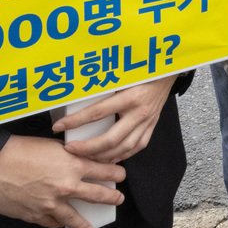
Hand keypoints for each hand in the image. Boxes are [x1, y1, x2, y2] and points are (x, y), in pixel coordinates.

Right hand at [0, 135, 125, 227]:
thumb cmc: (19, 150)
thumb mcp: (51, 146)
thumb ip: (68, 156)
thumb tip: (79, 161)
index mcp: (73, 165)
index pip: (104, 170)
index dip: (115, 173)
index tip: (121, 175)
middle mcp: (66, 186)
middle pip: (98, 195)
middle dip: (111, 198)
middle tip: (118, 199)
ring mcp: (52, 203)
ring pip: (75, 218)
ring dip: (84, 223)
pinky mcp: (36, 215)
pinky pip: (51, 223)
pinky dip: (56, 223)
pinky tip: (58, 224)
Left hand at [54, 76, 174, 163]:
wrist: (168, 72)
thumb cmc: (143, 70)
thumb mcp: (123, 73)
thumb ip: (104, 82)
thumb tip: (76, 89)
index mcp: (131, 97)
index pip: (97, 112)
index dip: (75, 121)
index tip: (59, 126)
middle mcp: (140, 112)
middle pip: (110, 139)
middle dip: (87, 148)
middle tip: (70, 149)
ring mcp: (148, 122)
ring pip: (123, 148)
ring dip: (103, 156)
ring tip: (86, 157)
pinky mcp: (152, 127)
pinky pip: (136, 147)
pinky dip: (121, 155)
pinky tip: (108, 158)